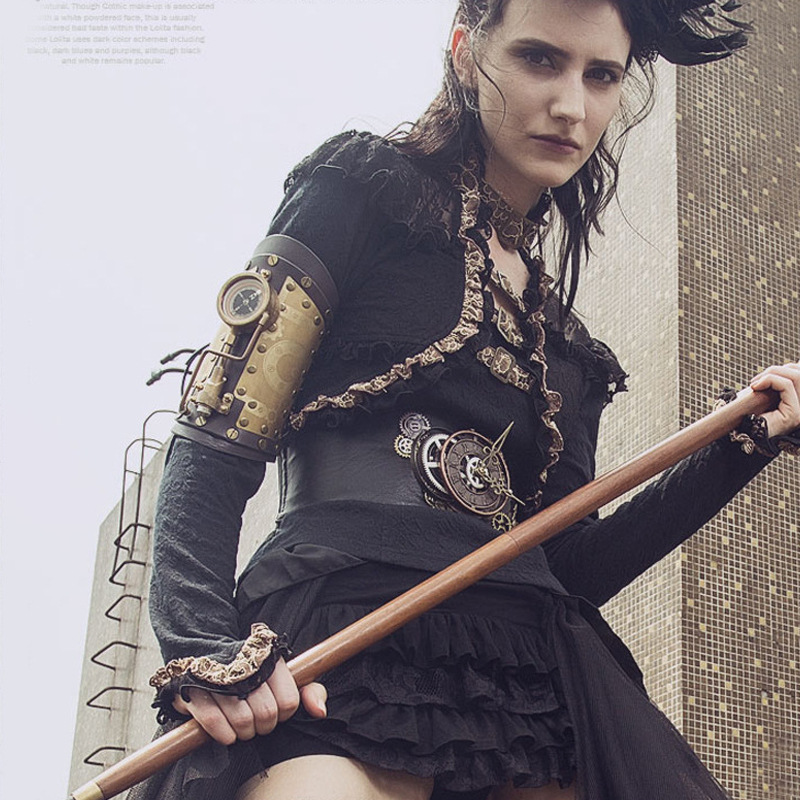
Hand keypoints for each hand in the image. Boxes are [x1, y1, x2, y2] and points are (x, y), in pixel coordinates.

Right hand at [173, 658, 327, 744]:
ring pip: (243, 722)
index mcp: (270, 658)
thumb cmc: (253, 673)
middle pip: (267, 714)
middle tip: (255, 719)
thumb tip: (320, 712)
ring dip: (243, 732)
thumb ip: (310, 691)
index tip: (274, 708)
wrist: (206, 655)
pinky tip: (226, 731)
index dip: (283, 713)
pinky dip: (224, 734)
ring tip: (240, 723)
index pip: (289, 702)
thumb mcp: (285, 676)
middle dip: (263, 726)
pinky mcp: (196, 690)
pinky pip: (215, 723)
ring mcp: (219, 677)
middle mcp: (246, 665)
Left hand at [749, 361, 799, 437]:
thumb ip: (778, 381)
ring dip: (772, 373)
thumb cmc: (749, 414)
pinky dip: (770, 380)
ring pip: (797, 376)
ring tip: (755, 383)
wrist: (742, 434)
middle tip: (756, 380)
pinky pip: (787, 386)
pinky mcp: (795, 414)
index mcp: (799, 399)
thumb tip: (796, 363)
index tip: (763, 377)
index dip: (787, 368)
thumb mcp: (766, 392)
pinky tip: (755, 387)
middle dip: (777, 369)